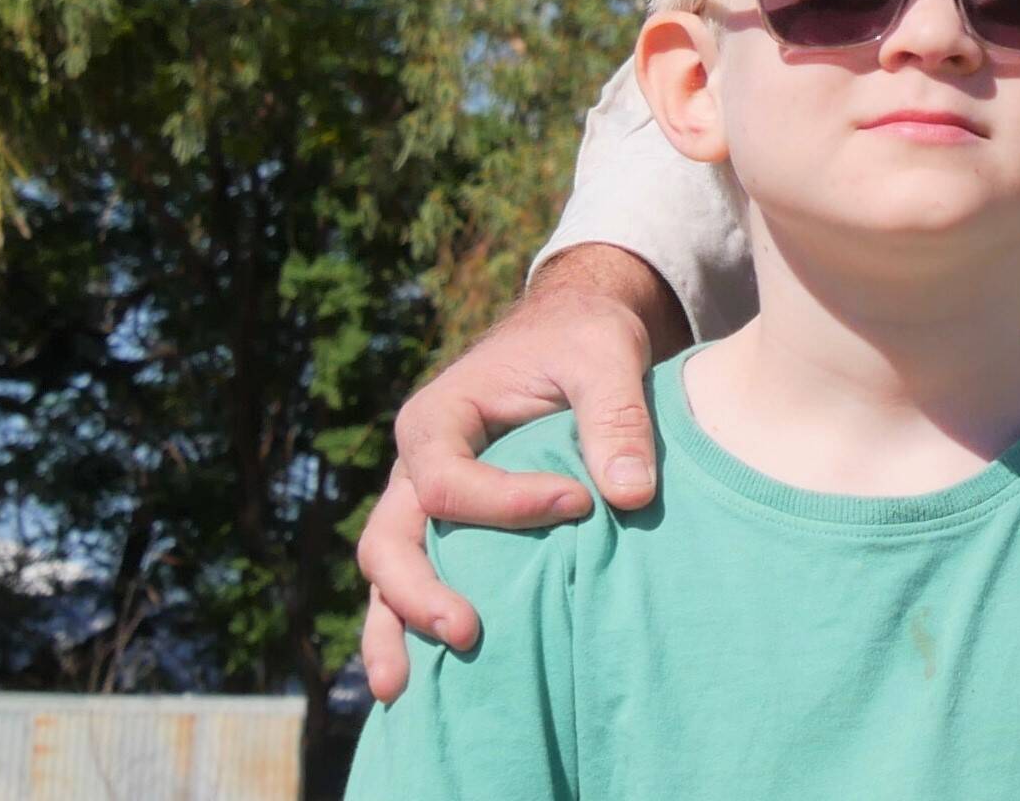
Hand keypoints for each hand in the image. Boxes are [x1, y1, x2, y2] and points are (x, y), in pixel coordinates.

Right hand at [355, 245, 686, 699]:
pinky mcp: (448, 530)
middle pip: (390, 539)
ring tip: (401, 690)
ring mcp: (422, 503)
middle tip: (466, 633)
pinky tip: (424, 681)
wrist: (570, 330)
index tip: (580, 505)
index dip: (509, 504)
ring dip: (395, 629)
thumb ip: (617, 416)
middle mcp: (415, 466)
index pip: (451, 482)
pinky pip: (418, 580)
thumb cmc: (583, 338)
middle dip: (418, 592)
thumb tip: (631, 498)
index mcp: (438, 419)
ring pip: (388, 573)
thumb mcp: (606, 356)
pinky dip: (415, 626)